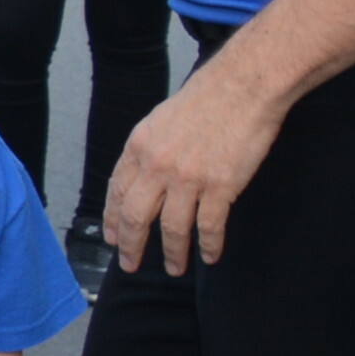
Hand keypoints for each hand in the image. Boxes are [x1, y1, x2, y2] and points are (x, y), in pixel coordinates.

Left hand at [98, 53, 288, 272]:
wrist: (241, 88)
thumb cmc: (205, 100)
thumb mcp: (160, 121)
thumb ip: (148, 150)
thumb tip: (141, 176)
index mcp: (139, 146)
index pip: (117, 191)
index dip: (113, 219)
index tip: (113, 238)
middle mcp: (157, 165)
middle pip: (136, 216)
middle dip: (131, 245)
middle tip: (131, 265)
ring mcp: (188, 177)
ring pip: (172, 228)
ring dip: (173, 253)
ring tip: (175, 268)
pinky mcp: (220, 186)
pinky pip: (209, 226)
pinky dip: (208, 245)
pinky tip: (209, 255)